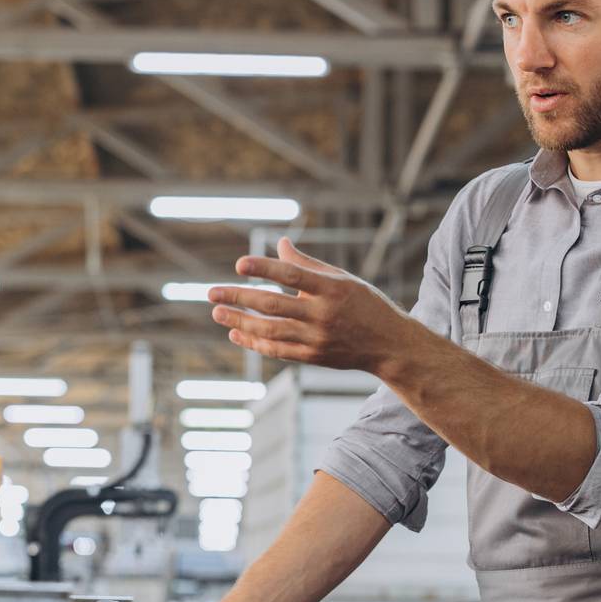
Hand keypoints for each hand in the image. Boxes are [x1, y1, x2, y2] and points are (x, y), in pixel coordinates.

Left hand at [208, 238, 415, 373]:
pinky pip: (278, 350)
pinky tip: (236, 333)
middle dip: (239, 298)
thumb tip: (280, 243)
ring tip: (218, 313)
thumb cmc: (363, 304)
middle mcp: (323, 315)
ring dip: (240, 322)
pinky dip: (255, 343)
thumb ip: (308, 264)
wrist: (389, 344)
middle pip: (274, 305)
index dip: (264, 268)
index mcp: (332, 289)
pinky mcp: (313, 358)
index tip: (239, 264)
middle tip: (211, 293)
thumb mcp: (341, 279)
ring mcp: (317, 339)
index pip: (292, 276)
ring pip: (270, 331)